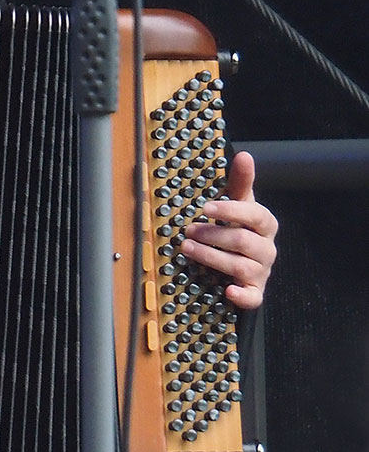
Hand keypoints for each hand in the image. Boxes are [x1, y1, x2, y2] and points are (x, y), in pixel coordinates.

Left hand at [181, 150, 278, 309]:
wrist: (243, 262)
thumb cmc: (237, 228)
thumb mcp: (238, 205)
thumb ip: (240, 182)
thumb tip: (244, 154)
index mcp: (264, 225)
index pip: (256, 215)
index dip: (231, 211)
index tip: (206, 207)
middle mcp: (266, 248)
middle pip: (244, 241)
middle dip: (213, 235)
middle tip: (187, 230)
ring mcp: (261, 271)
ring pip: (241, 266)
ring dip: (212, 257)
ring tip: (187, 248)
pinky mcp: (254, 291)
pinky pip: (253, 297)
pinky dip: (243, 295)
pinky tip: (228, 290)